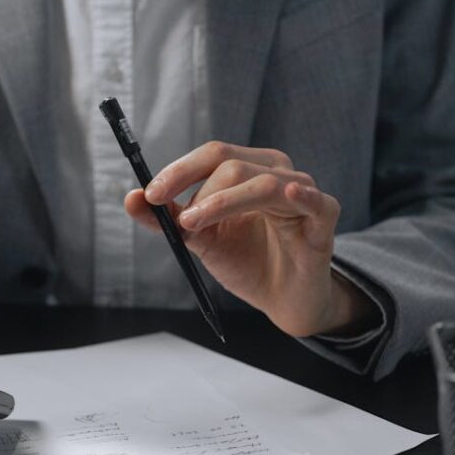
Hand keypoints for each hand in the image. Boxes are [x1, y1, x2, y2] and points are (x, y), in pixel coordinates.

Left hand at [124, 141, 374, 336]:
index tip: (151, 194)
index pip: (214, 154)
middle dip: (198, 190)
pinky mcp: (324, 220)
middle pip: (233, 165)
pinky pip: (315, 202)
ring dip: (223, 202)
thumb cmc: (247, 262)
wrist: (282, 300)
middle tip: (179, 220)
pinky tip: (289, 193)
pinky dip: (302, 195)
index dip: (180, 170)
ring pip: (263, 183)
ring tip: (198, 224)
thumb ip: (168, 219)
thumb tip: (130, 198)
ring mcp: (304, 193)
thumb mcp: (201, 240)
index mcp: (250, 169)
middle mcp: (278, 172)